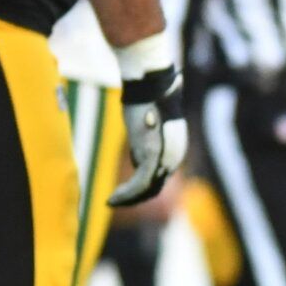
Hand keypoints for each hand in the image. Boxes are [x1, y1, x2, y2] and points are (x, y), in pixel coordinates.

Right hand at [110, 66, 188, 205]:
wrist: (151, 83)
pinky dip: (126, 194)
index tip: (124, 193)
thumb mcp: (146, 120)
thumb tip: (141, 138)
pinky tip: (112, 198)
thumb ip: (146, 134)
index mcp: (175, 149)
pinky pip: (140, 184)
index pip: (159, 177)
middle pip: (155, 187)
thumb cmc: (146, 95)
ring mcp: (166, 158)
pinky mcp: (154, 156)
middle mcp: (174, 157)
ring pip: (147, 189)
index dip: (142, 189)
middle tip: (115, 201)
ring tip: (111, 202)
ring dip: (128, 198)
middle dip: (135, 197)